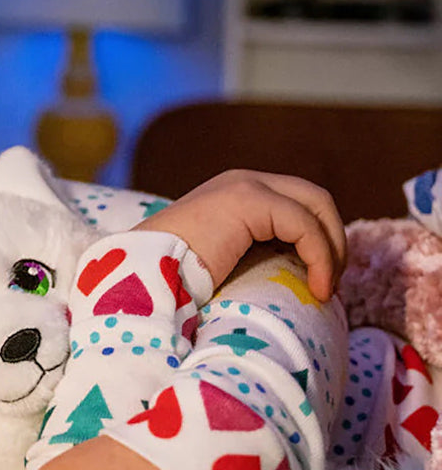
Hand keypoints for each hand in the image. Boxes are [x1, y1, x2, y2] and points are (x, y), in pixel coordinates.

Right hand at [135, 170, 345, 300]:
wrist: (138, 277)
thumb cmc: (167, 283)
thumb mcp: (217, 264)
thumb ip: (245, 257)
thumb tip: (282, 282)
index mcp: (231, 194)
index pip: (294, 204)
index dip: (316, 240)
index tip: (316, 281)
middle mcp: (241, 181)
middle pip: (314, 199)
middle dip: (332, 240)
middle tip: (329, 284)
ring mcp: (245, 185)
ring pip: (316, 206)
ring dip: (331, 249)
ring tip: (324, 289)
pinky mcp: (249, 200)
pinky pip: (304, 225)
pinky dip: (320, 257)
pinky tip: (315, 287)